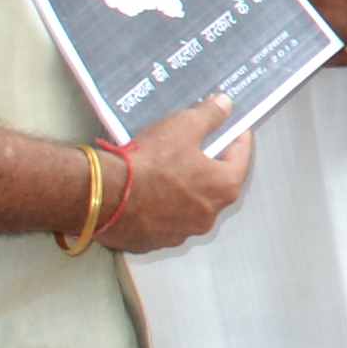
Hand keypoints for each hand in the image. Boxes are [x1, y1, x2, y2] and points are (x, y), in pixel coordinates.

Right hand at [103, 97, 253, 253]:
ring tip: (169, 170)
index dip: (238, 138)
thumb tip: (226, 104)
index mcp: (223, 188)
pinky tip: (148, 193)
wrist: (105, 195)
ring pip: (190, 206)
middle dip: (210, 165)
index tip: (234, 127)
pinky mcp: (154, 243)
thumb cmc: (151, 160)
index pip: (241, 158)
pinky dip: (161, 207)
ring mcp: (181, 233)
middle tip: (199, 148)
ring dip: (185, 190)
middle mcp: (208, 216)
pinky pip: (164, 220)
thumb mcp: (184, 127)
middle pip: (216, 185)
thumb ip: (210, 115)